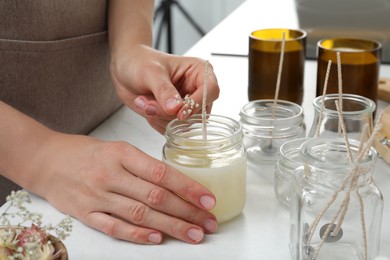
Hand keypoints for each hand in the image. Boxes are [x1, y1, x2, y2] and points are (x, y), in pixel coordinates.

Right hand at [31, 133, 217, 243]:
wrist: (44, 159)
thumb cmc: (85, 152)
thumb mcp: (116, 148)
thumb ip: (143, 165)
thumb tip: (176, 183)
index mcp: (122, 154)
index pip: (161, 172)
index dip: (188, 187)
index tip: (208, 199)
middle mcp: (111, 175)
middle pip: (155, 197)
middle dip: (187, 211)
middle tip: (209, 222)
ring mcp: (97, 196)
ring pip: (140, 214)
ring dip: (170, 226)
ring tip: (193, 234)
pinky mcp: (85, 213)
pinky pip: (114, 227)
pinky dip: (137, 234)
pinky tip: (158, 239)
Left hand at [109, 45, 219, 133]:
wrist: (125, 69)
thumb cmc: (140, 62)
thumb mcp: (151, 72)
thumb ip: (164, 90)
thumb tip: (175, 108)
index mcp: (199, 71)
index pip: (211, 91)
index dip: (198, 104)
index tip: (179, 113)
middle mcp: (197, 90)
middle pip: (198, 112)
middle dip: (170, 113)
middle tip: (149, 104)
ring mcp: (187, 105)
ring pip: (184, 124)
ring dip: (160, 117)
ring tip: (145, 102)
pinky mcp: (177, 117)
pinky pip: (173, 129)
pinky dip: (157, 122)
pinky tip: (147, 107)